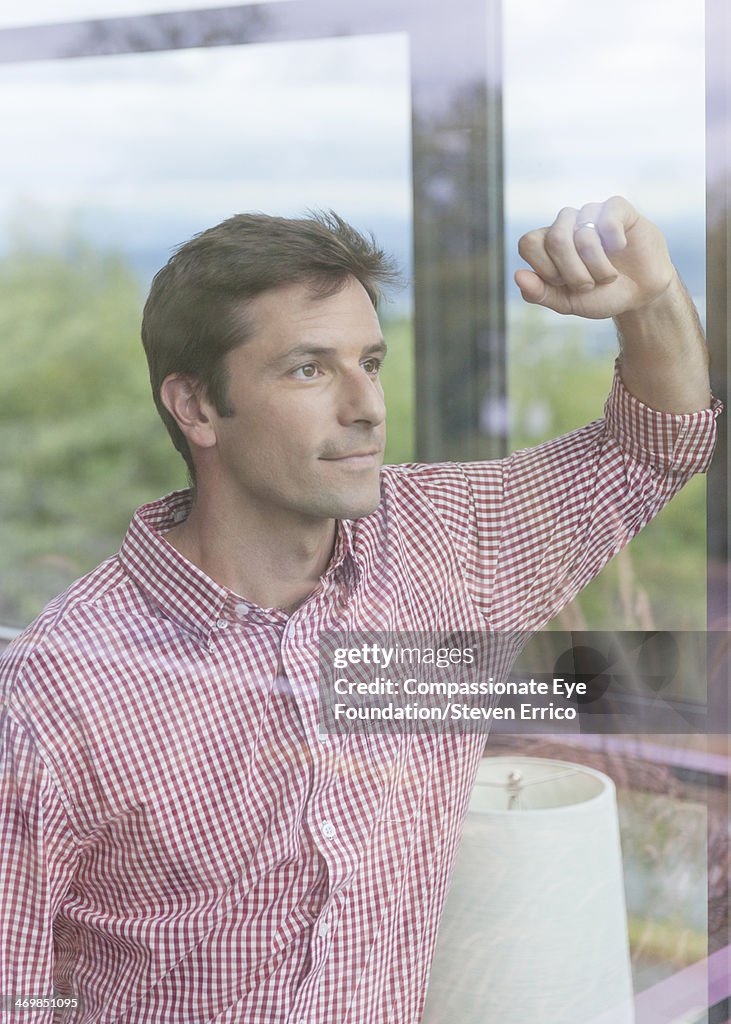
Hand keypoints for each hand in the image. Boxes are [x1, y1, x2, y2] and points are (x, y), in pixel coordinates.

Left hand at [515, 196, 675, 319]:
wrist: (640, 294)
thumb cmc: (600, 296)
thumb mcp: (567, 302)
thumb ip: (539, 293)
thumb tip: (517, 275)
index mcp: (547, 244)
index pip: (528, 243)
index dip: (545, 269)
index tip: (563, 284)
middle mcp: (565, 224)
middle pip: (555, 240)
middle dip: (574, 273)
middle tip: (588, 285)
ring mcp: (590, 213)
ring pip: (583, 235)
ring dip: (598, 267)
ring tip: (608, 276)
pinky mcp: (617, 208)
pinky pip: (607, 220)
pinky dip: (614, 243)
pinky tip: (621, 249)